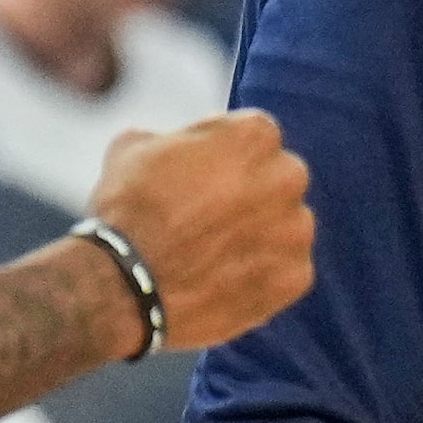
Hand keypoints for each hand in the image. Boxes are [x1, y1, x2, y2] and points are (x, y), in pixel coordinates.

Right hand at [86, 112, 313, 354]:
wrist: (125, 288)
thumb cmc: (128, 212)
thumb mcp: (134, 146)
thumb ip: (173, 139)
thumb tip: (176, 147)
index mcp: (255, 134)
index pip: (251, 137)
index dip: (221, 157)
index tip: (200, 177)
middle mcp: (288, 175)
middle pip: (277, 178)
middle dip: (250, 193)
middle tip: (210, 217)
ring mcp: (297, 228)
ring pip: (286, 225)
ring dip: (261, 234)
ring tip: (214, 253)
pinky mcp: (297, 275)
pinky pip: (287, 268)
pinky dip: (263, 274)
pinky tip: (225, 279)